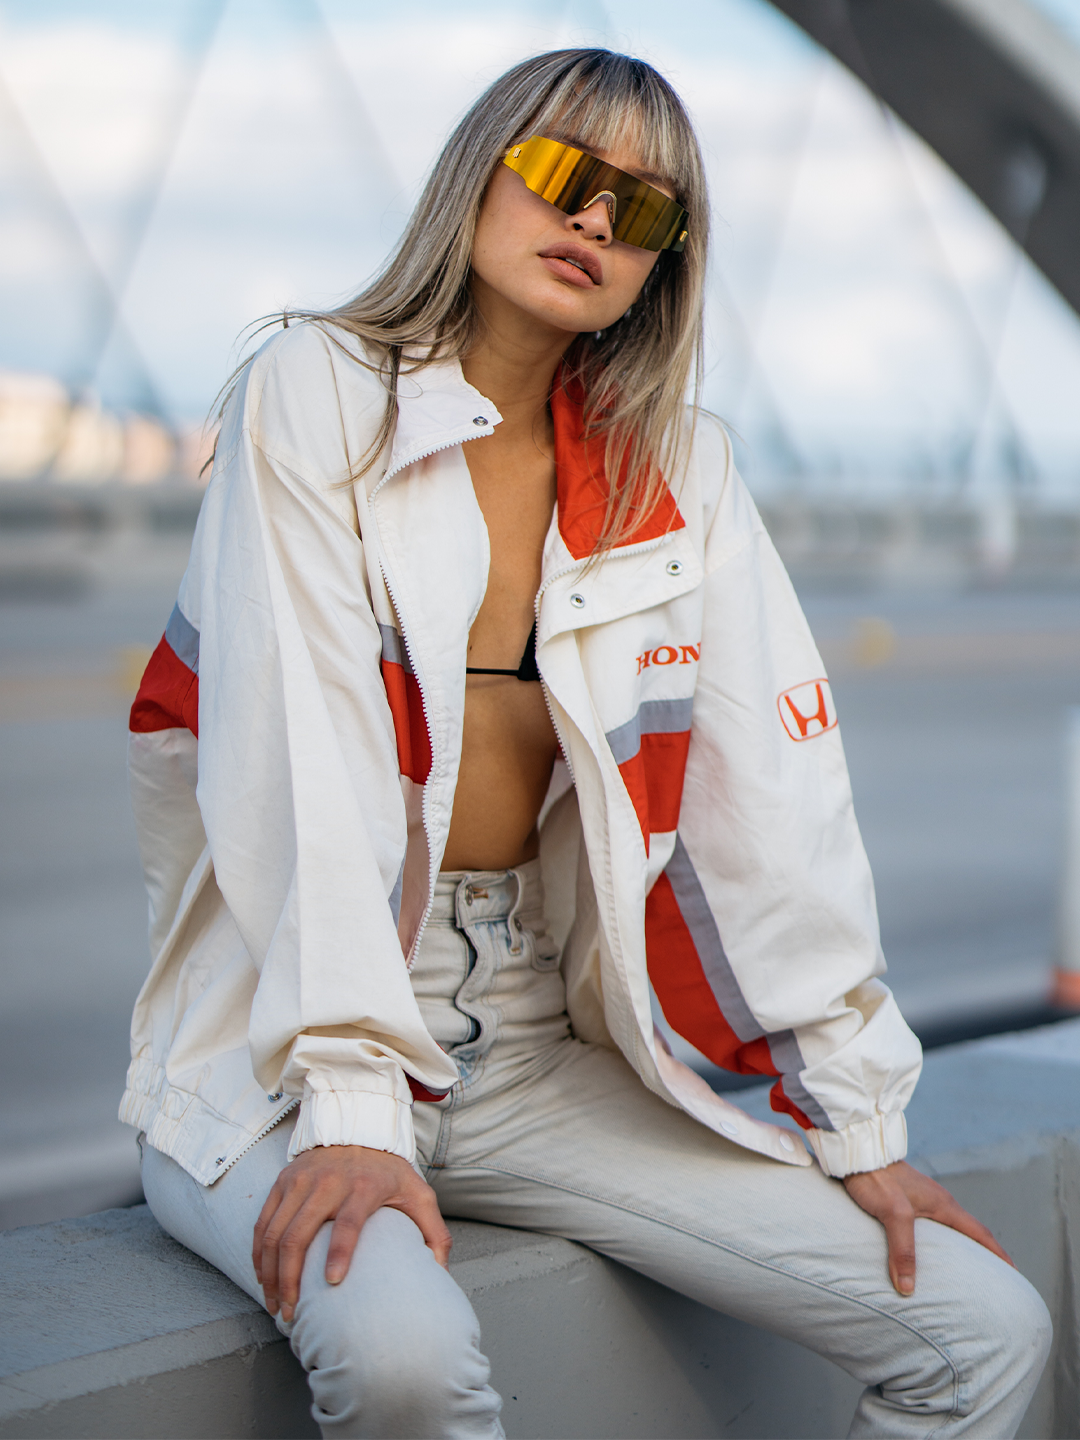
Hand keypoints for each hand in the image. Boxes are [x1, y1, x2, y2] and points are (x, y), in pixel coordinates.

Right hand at [252, 1145, 450, 1321]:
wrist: (357, 1128)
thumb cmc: (388, 1170)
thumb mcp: (418, 1193)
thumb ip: (433, 1231)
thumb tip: (439, 1271)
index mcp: (363, 1186)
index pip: (349, 1222)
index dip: (340, 1252)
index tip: (333, 1282)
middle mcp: (327, 1182)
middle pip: (298, 1234)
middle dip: (290, 1279)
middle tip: (292, 1313)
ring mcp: (300, 1181)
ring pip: (275, 1233)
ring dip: (270, 1274)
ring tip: (276, 1304)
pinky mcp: (283, 1181)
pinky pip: (263, 1223)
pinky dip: (259, 1254)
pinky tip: (264, 1278)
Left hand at [843, 1160, 1012, 1296]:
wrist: (854, 1152)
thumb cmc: (876, 1178)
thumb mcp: (893, 1214)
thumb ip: (903, 1250)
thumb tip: (909, 1290)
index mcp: (943, 1204)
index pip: (980, 1233)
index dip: (998, 1254)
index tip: (1014, 1273)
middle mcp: (936, 1200)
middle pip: (966, 1231)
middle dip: (981, 1254)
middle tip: (991, 1279)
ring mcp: (920, 1198)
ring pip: (945, 1228)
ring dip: (956, 1247)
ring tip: (959, 1271)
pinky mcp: (903, 1198)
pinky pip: (927, 1224)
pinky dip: (934, 1241)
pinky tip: (923, 1252)